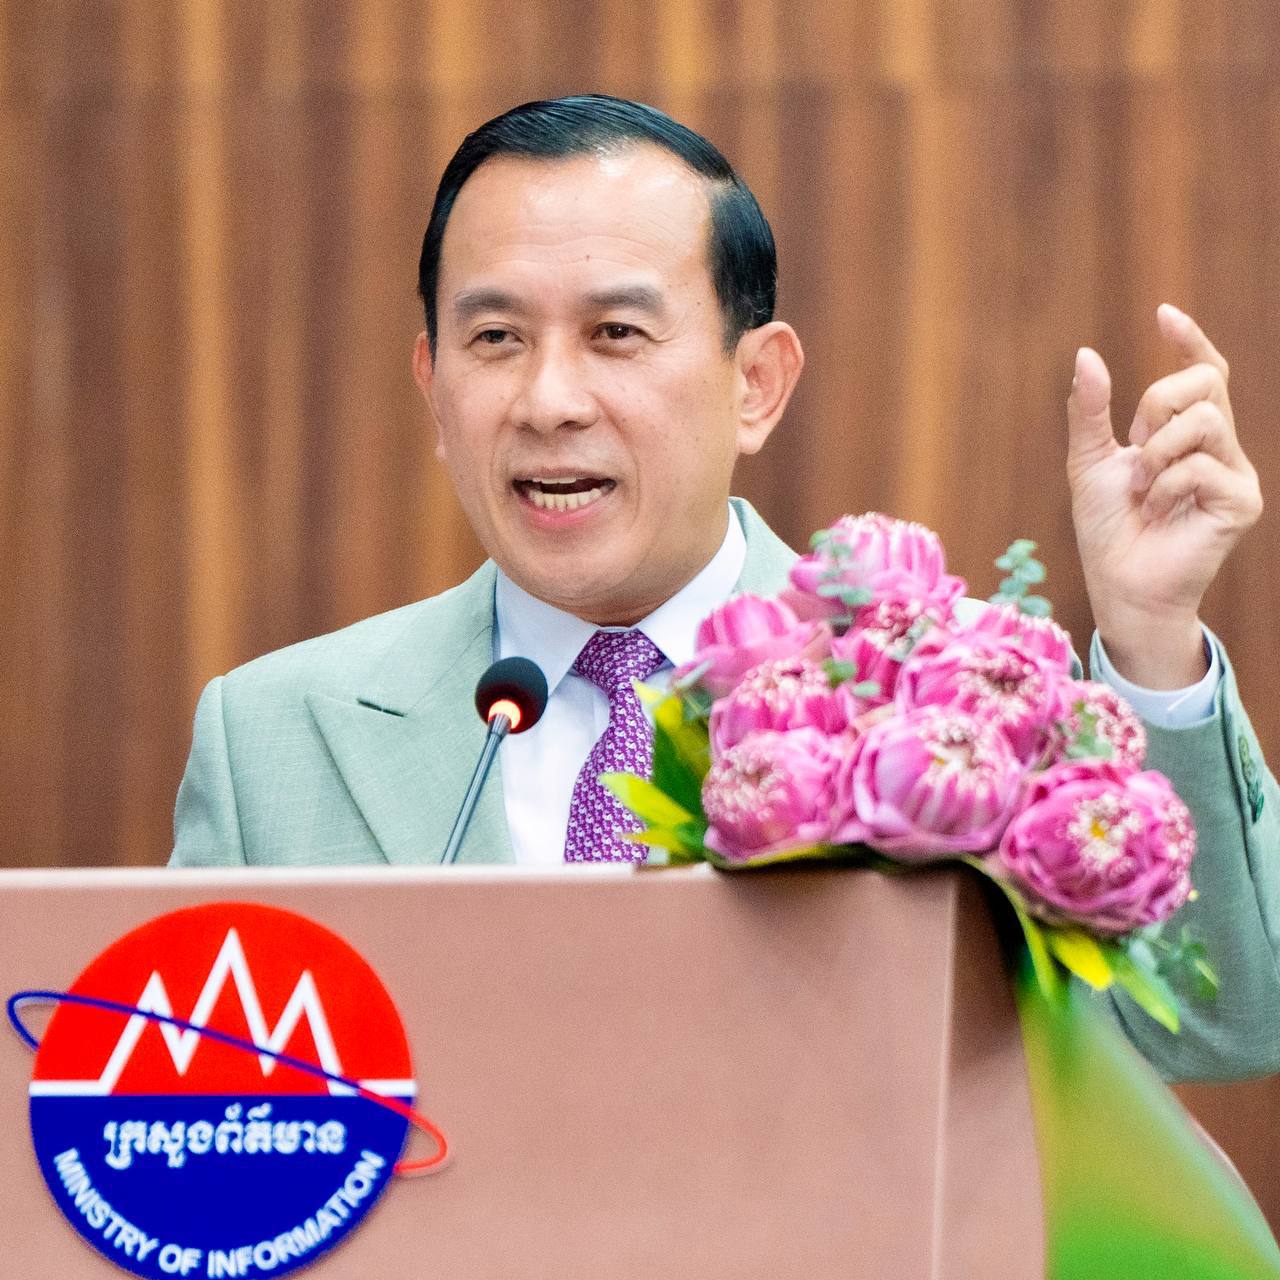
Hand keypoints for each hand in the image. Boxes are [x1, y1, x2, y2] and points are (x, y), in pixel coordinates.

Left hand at [1066, 304, 1261, 687]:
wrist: (1117, 583)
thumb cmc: (1106, 527)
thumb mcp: (1088, 460)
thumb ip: (1090, 410)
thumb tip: (1087, 354)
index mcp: (1185, 434)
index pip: (1204, 373)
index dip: (1190, 341)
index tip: (1164, 315)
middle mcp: (1219, 448)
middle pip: (1204, 384)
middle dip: (1157, 404)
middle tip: (1134, 448)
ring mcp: (1235, 474)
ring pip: (1206, 419)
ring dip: (1157, 451)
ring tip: (1142, 488)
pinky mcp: (1242, 502)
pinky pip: (1202, 465)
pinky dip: (1165, 484)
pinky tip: (1155, 510)